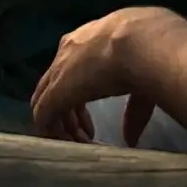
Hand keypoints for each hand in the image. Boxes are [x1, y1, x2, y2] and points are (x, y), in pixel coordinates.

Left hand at [29, 7, 165, 145]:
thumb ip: (133, 111)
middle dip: (69, 115)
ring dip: (61, 125)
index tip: (92, 123)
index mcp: (86, 42)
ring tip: (80, 144)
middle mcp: (67, 53)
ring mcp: (58, 70)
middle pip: (55, 87)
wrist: (138, 42)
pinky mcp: (56, 90)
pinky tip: (67, 144)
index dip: (79, 101)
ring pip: (46, 100)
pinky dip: (52, 131)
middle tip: (85, 137)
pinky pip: (43, 114)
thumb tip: (131, 139)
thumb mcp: (139, 80)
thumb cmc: (144, 53)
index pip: (71, 73)